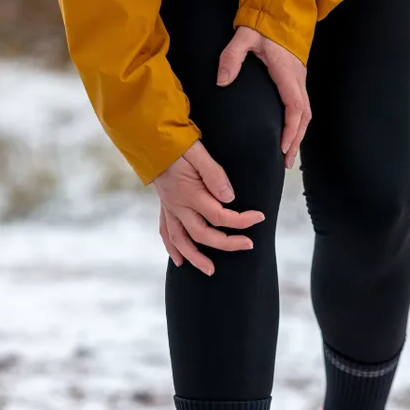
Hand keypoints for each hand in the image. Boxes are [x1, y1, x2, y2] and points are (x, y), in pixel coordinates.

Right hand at [154, 141, 265, 275]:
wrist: (150, 138)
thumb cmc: (177, 143)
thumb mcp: (198, 152)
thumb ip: (214, 174)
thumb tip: (229, 198)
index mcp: (189, 193)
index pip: (220, 216)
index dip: (241, 220)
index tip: (259, 217)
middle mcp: (178, 206)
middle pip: (203, 234)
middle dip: (227, 244)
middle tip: (248, 245)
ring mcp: (170, 208)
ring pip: (181, 241)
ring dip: (196, 257)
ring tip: (210, 271)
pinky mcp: (165, 207)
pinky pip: (166, 233)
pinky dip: (173, 248)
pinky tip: (180, 261)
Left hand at [217, 26, 309, 168]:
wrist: (282, 6)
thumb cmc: (263, 22)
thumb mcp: (243, 37)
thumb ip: (231, 58)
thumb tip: (222, 81)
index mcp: (287, 72)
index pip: (294, 108)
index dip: (291, 130)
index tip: (283, 148)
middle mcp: (298, 78)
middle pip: (304, 117)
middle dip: (297, 141)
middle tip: (286, 162)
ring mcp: (300, 78)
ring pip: (306, 113)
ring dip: (299, 135)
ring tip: (288, 155)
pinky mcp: (297, 77)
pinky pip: (302, 106)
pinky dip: (298, 124)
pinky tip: (290, 135)